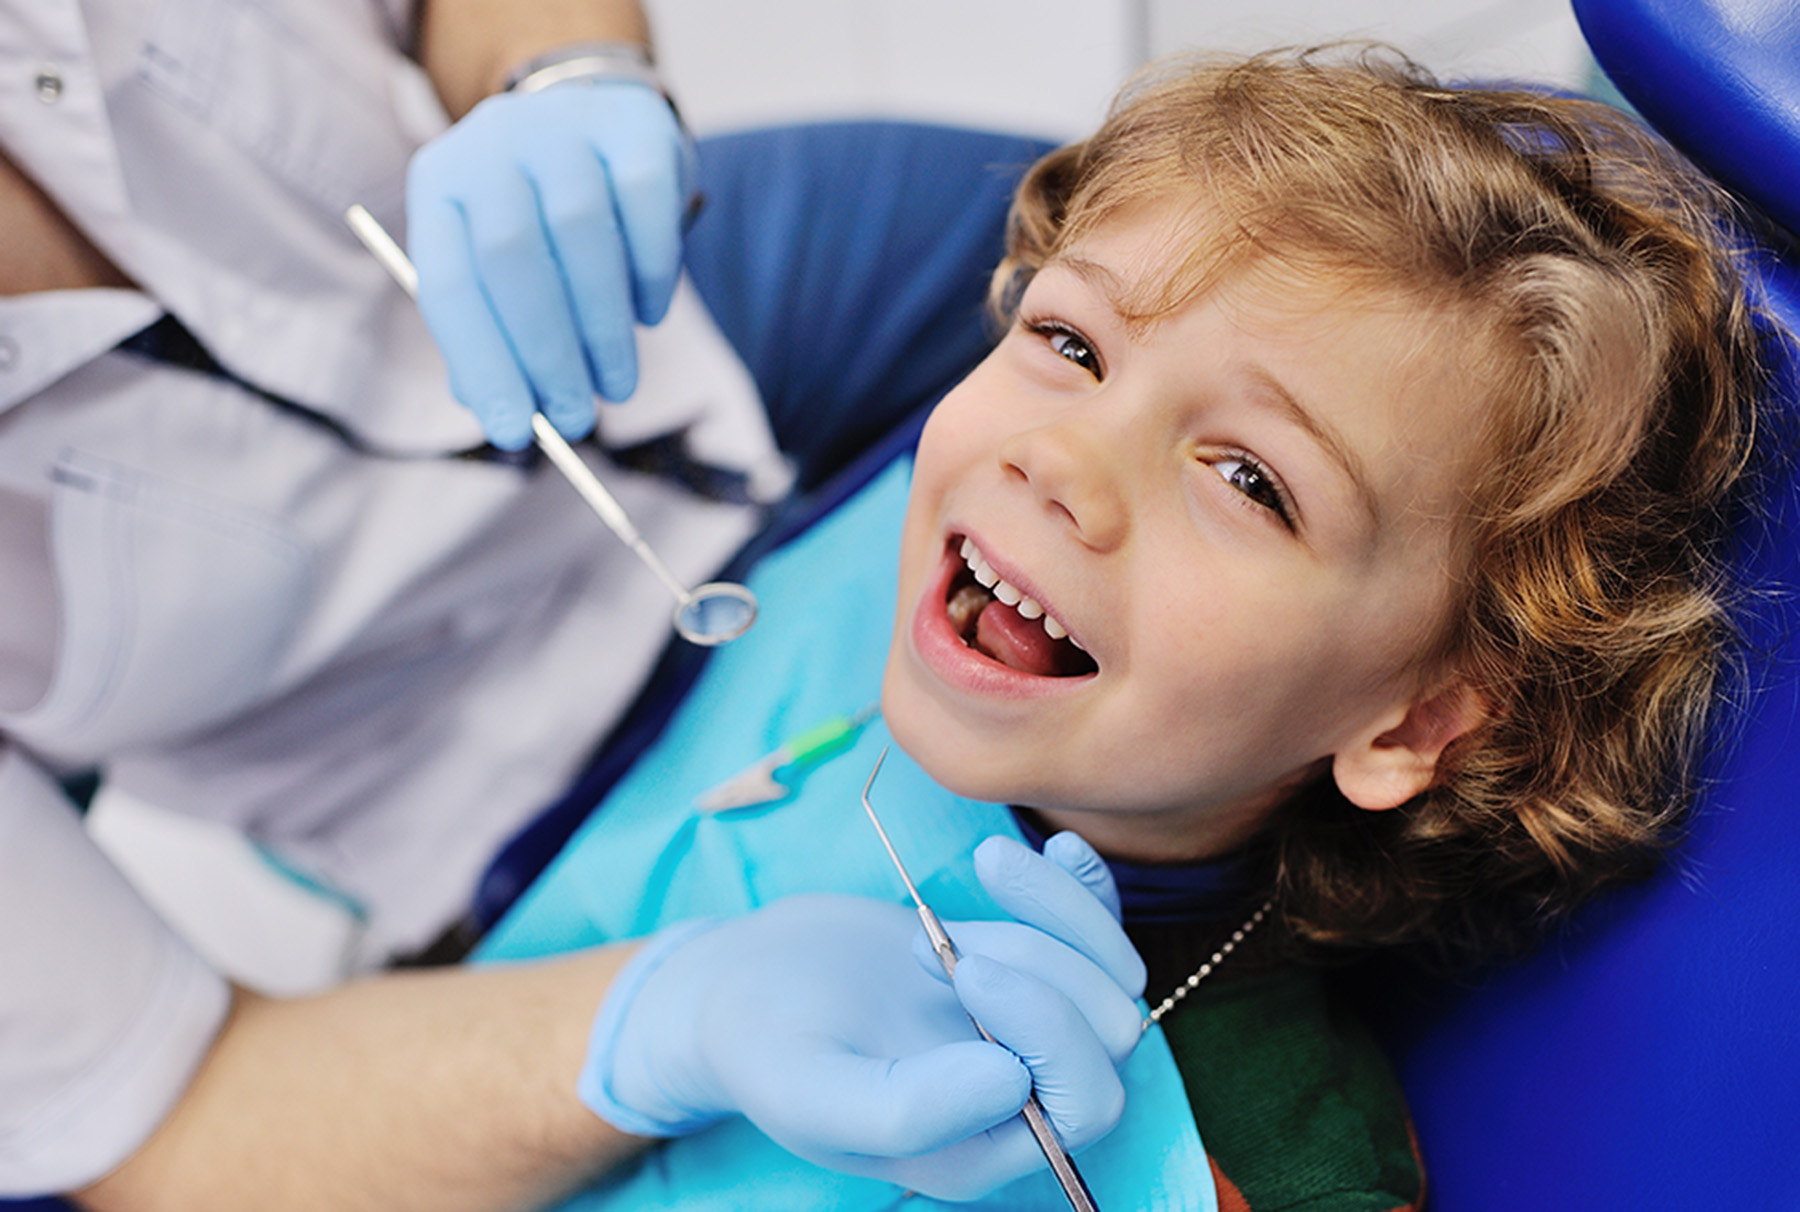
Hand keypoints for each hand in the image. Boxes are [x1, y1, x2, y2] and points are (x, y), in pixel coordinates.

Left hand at [406, 81, 690, 449]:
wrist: (596, 124)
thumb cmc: (540, 222)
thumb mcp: (498, 269)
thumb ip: (492, 335)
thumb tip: (503, 414)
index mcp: (440, 185)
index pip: (449, 283)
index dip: (481, 363)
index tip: (513, 433)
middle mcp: (490, 141)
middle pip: (511, 256)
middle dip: (546, 352)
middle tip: (575, 419)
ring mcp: (563, 125)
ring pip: (580, 233)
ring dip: (602, 328)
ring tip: (617, 384)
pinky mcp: (635, 125)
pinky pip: (645, 208)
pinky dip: (651, 277)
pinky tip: (649, 316)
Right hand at [581, 833, 1145, 1200]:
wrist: (742, 985)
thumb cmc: (764, 1046)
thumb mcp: (810, 1089)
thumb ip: (905, 1110)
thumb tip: (1015, 1084)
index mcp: (983, 1150)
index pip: (1084, 1103)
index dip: (1049, 1031)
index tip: (964, 966)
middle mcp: (1022, 1100)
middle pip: (1110, 1035)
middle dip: (1041, 967)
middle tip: (933, 942)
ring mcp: (1027, 1030)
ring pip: (1110, 975)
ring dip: (1048, 919)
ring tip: (943, 910)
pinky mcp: (1023, 968)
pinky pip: (1095, 931)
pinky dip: (1084, 888)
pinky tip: (1055, 847)